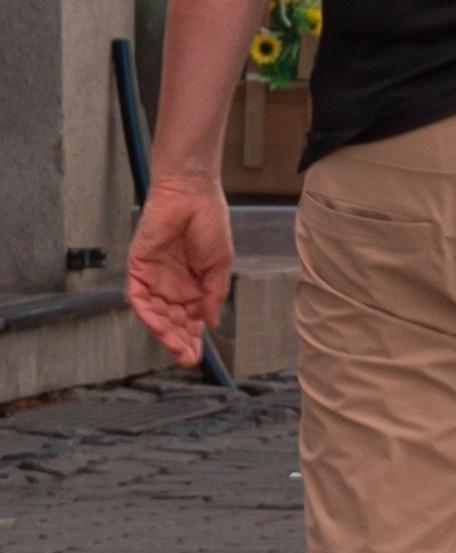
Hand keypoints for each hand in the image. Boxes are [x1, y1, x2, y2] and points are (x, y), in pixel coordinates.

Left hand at [128, 182, 230, 367]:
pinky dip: (147, 312)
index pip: (191, 320)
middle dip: (179, 341)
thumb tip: (210, 322)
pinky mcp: (138, 268)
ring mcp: (154, 278)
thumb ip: (213, 294)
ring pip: (155, 314)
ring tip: (176, 345)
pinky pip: (138, 297)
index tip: (198, 357)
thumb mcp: (220, 264)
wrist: (191, 194)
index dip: (194, 339)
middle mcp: (172, 286)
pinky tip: (159, 323)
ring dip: (163, 331)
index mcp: (194, 286)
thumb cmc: (210, 222)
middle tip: (187, 357)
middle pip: (172, 321)